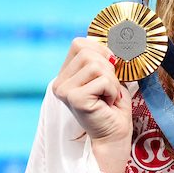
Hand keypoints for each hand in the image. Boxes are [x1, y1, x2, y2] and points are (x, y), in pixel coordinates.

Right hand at [50, 37, 132, 172]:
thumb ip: (104, 57)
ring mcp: (64, 90)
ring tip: (108, 97)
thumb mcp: (108, 76)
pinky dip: (113, 91)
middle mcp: (59, 82)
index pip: (79, 44)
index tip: (110, 69)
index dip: (100, 50)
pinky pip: (103, 80)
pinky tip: (108, 104)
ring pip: (96, 65)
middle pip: (88, 53)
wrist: (114, 135)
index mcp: (64, 74)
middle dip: (108, 69)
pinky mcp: (74, 98)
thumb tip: (114, 37)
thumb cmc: (113, 107)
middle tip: (109, 90)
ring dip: (112, 81)